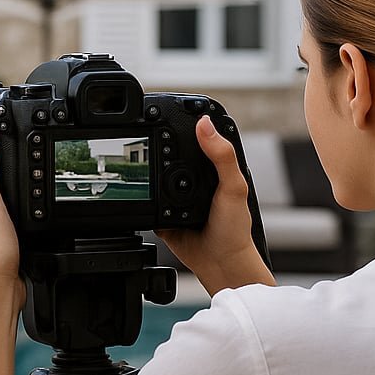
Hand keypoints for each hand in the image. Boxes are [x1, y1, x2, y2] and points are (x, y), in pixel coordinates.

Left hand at [0, 131, 25, 309]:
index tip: (8, 156)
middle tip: (28, 185)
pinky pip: (20, 240)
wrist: (0, 294)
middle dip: (12, 196)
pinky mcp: (11, 259)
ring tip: (34, 211)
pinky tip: (35, 238)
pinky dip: (28, 236)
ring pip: (10, 224)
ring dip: (21, 218)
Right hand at [157, 116, 273, 294]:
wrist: (220, 262)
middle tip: (146, 134)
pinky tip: (140, 189)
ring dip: (147, 170)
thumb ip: (222, 156)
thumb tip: (205, 124)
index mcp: (213, 166)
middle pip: (171, 153)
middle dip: (158, 145)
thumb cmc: (235, 228)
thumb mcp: (234, 187)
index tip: (168, 111)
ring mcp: (175, 195)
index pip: (197, 136)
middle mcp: (194, 177)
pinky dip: (142, 195)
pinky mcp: (161, 212)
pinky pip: (146, 200)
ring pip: (156, 174)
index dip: (184, 122)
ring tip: (139, 159)